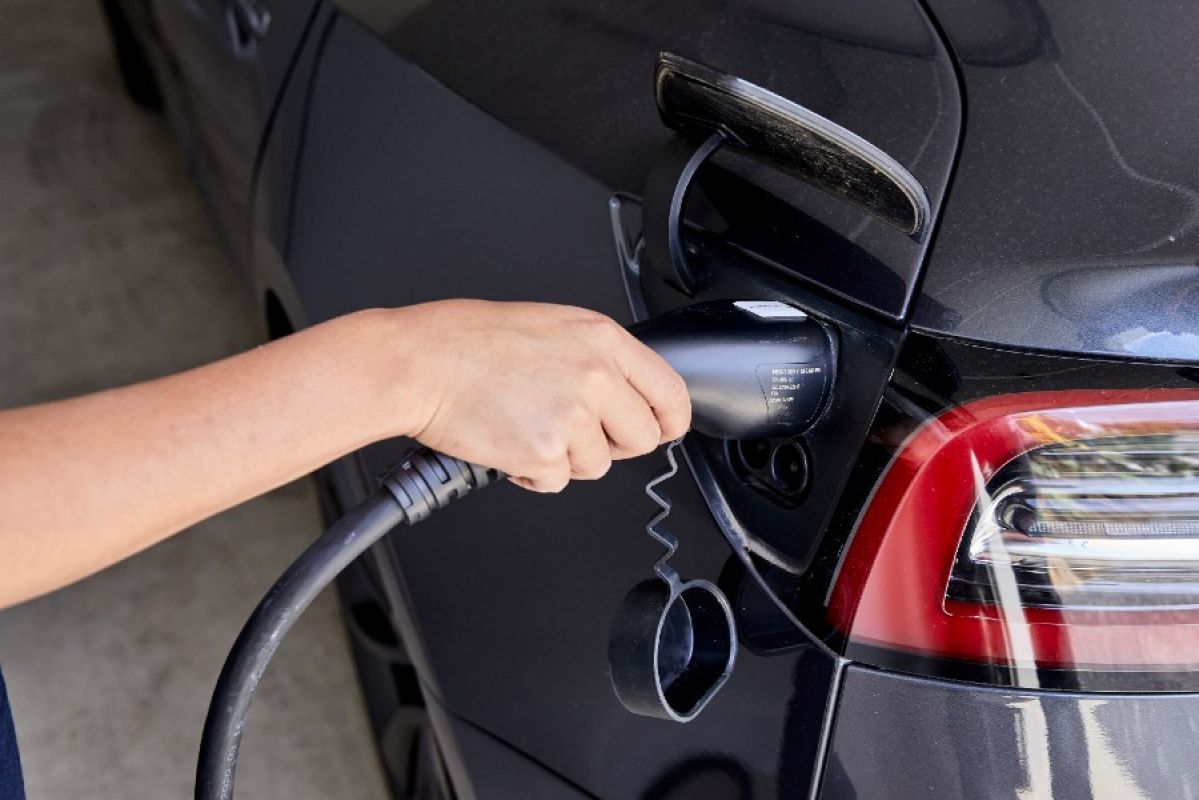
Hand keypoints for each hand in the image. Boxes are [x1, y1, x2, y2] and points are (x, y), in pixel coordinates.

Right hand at [388, 300, 690, 491]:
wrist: (421, 362)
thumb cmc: (469, 341)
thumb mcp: (551, 326)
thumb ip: (596, 357)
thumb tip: (625, 392)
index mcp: (601, 339)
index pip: (670, 392)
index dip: (668, 420)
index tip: (659, 429)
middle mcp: (595, 375)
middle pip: (643, 438)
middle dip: (614, 444)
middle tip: (576, 432)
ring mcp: (572, 416)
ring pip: (599, 465)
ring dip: (567, 458)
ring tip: (528, 428)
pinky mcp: (545, 453)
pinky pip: (558, 482)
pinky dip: (534, 474)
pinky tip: (510, 444)